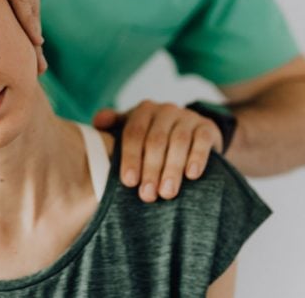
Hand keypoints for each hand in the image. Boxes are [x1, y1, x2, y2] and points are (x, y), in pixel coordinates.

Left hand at [93, 101, 223, 202]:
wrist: (191, 132)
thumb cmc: (153, 137)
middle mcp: (165, 110)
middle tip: (147, 195)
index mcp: (143, 111)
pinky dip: (197, 157)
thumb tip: (98, 122)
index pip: (133, 133)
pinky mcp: (207, 127)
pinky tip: (192, 175)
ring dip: (172, 169)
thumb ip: (113, 126)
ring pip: (178, 141)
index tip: (129, 182)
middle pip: (155, 140)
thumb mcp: (133, 130)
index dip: (130, 157)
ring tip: (167, 193)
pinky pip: (202, 140)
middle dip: (150, 169)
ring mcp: (187, 117)